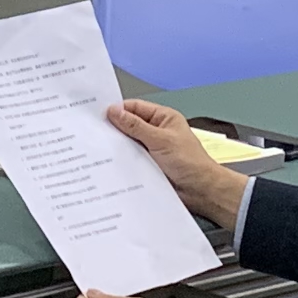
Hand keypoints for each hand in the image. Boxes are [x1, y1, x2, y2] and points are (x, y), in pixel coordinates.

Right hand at [108, 99, 251, 233]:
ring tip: (102, 148)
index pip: (135, 107)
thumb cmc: (191, 162)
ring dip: (119, 147)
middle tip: (96, 132)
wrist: (201, 190)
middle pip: (130, 125)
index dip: (118, 110)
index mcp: (164, 118)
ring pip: (129, 143)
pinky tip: (112, 163)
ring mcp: (153, 149)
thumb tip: (115, 112)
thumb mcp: (160, 140)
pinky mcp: (149, 165)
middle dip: (116, 129)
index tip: (100, 115)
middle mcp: (157, 132)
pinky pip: (132, 159)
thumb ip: (136, 126)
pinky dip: (123, 160)